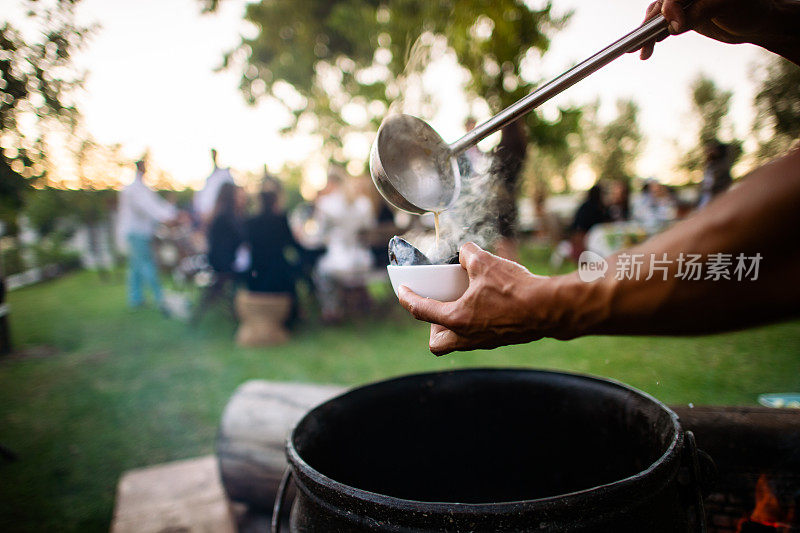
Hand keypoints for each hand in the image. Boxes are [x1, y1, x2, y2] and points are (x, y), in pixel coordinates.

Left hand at [398, 243, 570, 354]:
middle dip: (433, 328)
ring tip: (463, 303)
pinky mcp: (501, 340)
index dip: (407, 298)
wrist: (548, 308)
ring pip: (459, 342)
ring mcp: (484, 342)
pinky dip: (475, 324)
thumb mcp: (486, 263)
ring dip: (454, 327)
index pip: (421, 310)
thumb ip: (469, 254)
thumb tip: (465, 251)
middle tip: (439, 306)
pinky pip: (478, 337)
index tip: (402, 291)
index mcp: (457, 319)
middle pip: (437, 344)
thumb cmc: (515, 289)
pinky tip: (486, 305)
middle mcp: (467, 336)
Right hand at [638, 0, 779, 59]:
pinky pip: (663, 25)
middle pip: (661, 5)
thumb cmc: (748, 9)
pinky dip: (653, 37)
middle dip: (649, 24)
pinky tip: (645, 49)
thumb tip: (672, 25)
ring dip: (647, 35)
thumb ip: (697, 13)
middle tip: (638, 44)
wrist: (758, 22)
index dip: (669, 7)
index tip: (674, 25)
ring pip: (658, 16)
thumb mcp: (723, 8)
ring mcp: (684, 3)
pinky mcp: (684, 16)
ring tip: (639, 51)